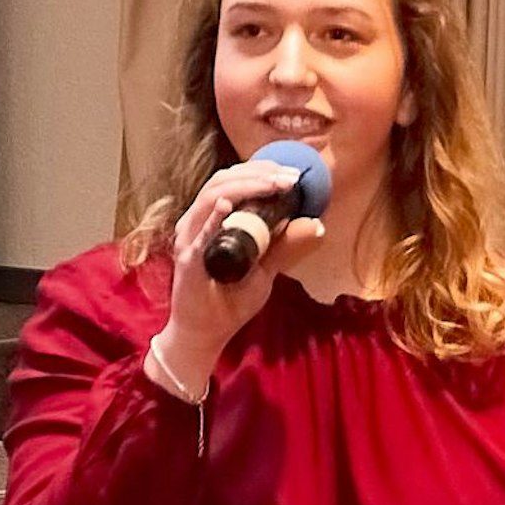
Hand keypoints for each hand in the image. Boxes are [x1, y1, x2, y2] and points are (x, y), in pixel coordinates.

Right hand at [151, 161, 328, 393]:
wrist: (205, 333)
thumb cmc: (230, 300)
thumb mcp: (266, 270)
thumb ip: (285, 247)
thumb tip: (316, 224)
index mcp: (215, 219)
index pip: (235, 181)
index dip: (263, 172)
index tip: (294, 174)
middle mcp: (198, 221)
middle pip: (223, 181)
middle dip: (259, 174)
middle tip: (291, 177)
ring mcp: (191, 238)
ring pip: (212, 196)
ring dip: (246, 186)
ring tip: (274, 184)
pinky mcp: (188, 259)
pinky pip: (200, 233)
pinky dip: (214, 216)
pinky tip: (231, 205)